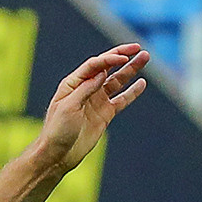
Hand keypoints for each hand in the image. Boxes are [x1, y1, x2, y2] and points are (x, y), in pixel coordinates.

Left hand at [33, 44, 148, 174]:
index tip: (124, 57)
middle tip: (138, 47)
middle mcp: (85, 89)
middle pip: (107, 68)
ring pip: (117, 81)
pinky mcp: (104, 114)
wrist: (58, 154)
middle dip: (122, 56)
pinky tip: (142, 83)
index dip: (109, 59)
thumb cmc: (57, 130)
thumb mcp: (68, 107)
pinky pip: (121, 100)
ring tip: (145, 58)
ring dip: (131, 70)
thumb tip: (102, 72)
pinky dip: (132, 92)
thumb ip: (85, 89)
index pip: (94, 65)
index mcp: (72, 84)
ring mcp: (96, 101)